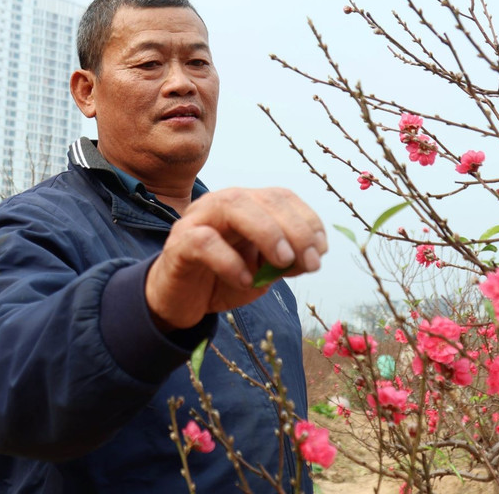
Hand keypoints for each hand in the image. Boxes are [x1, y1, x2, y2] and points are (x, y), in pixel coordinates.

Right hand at [145, 188, 326, 330]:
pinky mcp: (178, 244)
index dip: (308, 220)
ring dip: (267, 232)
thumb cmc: (222, 279)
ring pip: (234, 206)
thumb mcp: (262, 272)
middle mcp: (222, 204)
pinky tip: (245, 280)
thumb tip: (311, 257)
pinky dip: (230, 261)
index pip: (282, 197)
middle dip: (295, 229)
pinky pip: (205, 242)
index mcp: (246, 205)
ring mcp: (198, 220)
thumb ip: (284, 262)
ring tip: (283, 261)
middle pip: (264, 199)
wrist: (179, 300)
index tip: (321, 250)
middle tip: (310, 262)